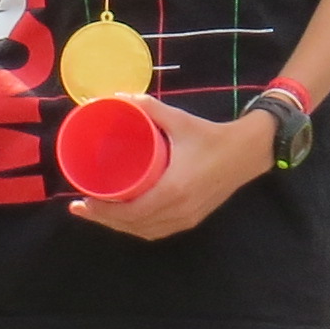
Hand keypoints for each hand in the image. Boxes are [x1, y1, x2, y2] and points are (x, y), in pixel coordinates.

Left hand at [69, 101, 265, 242]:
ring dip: (120, 226)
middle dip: (104, 220)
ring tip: (98, 212)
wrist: (249, 152)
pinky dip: (138, 227)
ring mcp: (187, 218)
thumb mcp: (179, 120)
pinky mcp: (193, 219)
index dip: (104, 212)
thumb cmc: (213, 137)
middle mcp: (179, 211)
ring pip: (146, 231)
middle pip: (134, 226)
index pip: (131, 213)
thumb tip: (117, 97)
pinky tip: (126, 219)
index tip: (82, 201)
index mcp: (173, 191)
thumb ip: (148, 108)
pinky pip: (158, 230)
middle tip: (80, 207)